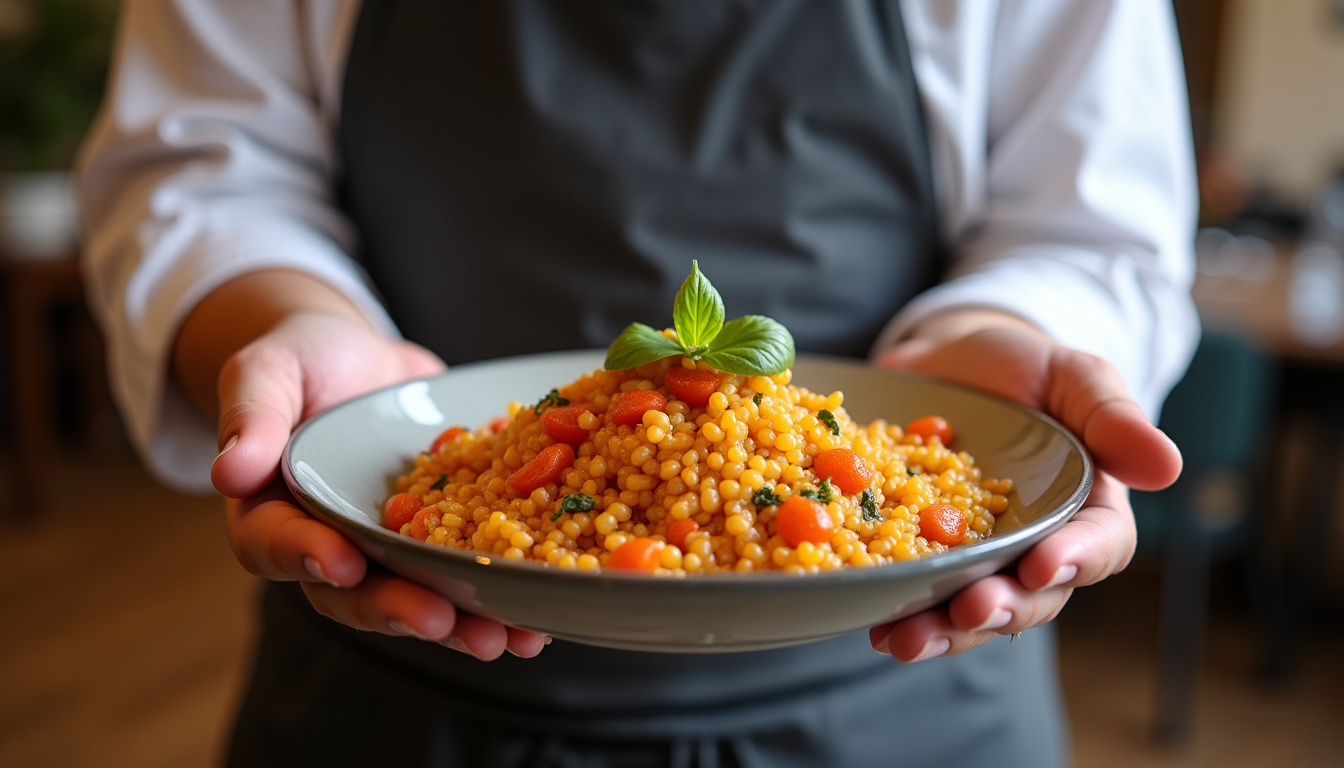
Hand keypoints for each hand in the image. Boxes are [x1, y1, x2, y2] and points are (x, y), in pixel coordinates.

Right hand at [211, 311, 547, 659]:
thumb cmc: (301, 361)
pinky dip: (503, 598)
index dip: (310, 557)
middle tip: (443, 621)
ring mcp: (389, 551)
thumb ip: (251, 417)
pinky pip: (467, 575)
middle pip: (355, 593)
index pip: (279, 545)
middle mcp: (330, 547)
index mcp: (273, 515)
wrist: (361, 359)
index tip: (345, 562)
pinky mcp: (441, 541)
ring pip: (418, 597)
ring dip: (462, 623)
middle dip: (400, 610)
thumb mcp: (266, 372)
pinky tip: (542, 620)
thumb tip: (229, 471)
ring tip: (508, 640)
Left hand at [866, 324, 1181, 660]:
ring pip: (969, 607)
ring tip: (905, 640)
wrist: (948, 359)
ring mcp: (977, 555)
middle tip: (967, 612)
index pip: (1097, 546)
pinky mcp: (921, 551)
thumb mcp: (1075, 375)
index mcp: (1087, 509)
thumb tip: (1168, 467)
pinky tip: (871, 623)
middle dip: (998, 609)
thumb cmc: (1027, 368)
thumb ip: (1113, 418)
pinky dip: (895, 609)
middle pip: (1030, 595)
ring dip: (942, 631)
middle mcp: (1035, 545)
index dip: (1073, 562)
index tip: (1042, 566)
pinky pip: (915, 589)